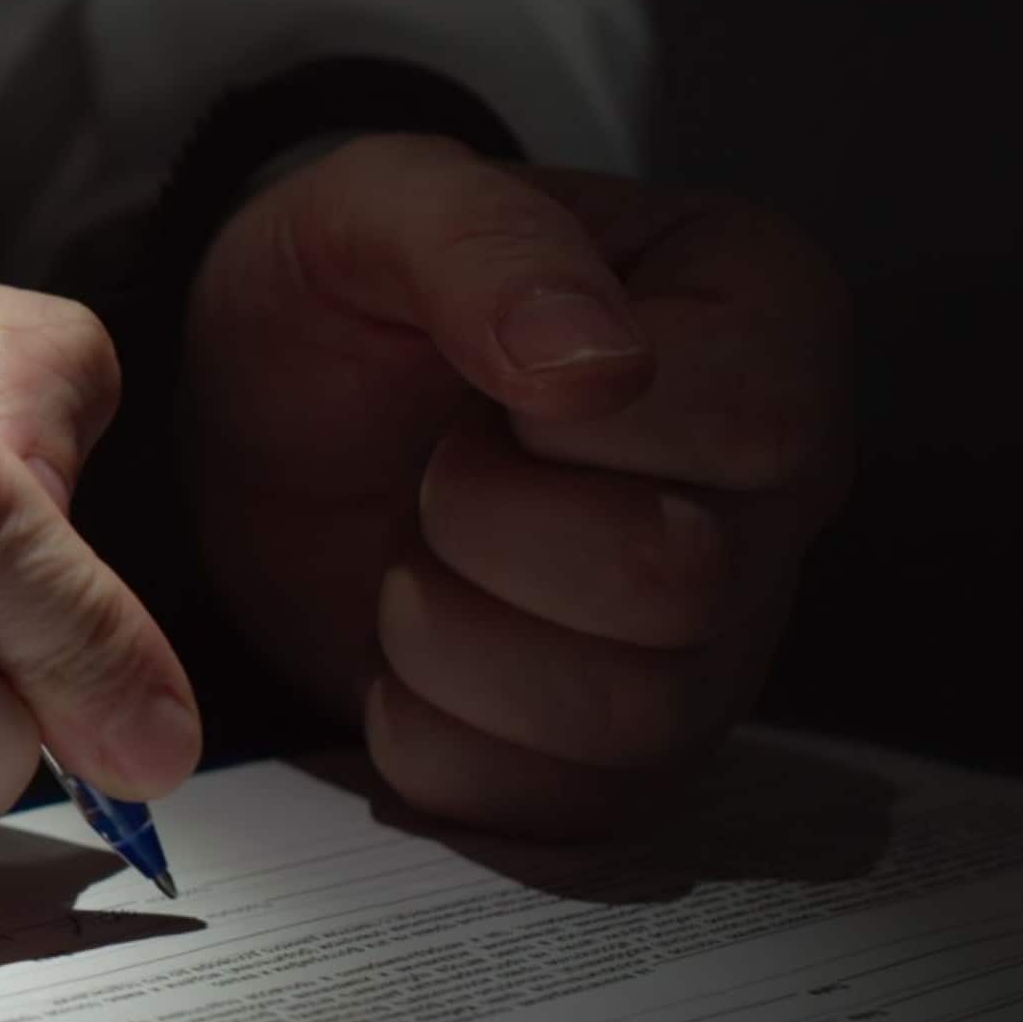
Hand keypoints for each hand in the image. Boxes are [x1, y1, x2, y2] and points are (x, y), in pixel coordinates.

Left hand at [183, 135, 852, 834]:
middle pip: (678, 583)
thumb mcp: (369, 208)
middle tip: (432, 470)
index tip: (486, 381)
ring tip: (416, 555)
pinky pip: (556, 813)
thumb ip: (482, 244)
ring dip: (450, 639)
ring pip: (627, 716)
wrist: (253, 424)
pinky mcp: (624, 759)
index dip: (569, 419)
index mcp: (759, 323)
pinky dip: (434, 738)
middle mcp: (769, 495)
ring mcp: (713, 642)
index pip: (753, 417)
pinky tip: (408, 653)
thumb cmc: (338, 306)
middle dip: (485, 528)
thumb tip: (592, 359)